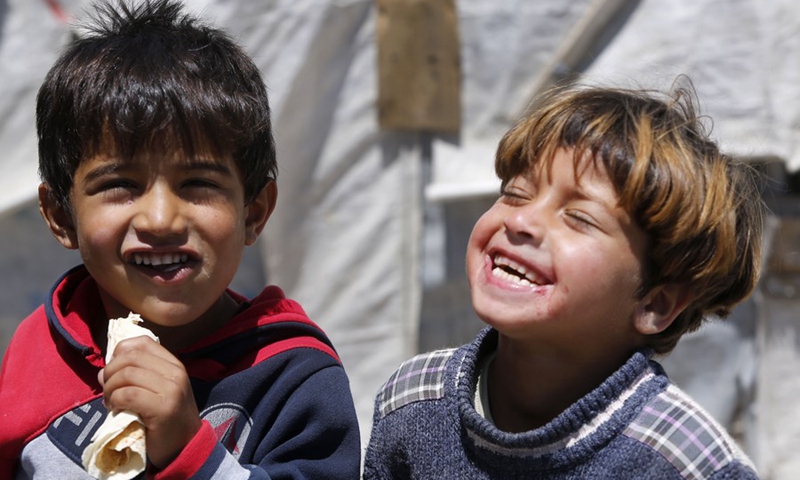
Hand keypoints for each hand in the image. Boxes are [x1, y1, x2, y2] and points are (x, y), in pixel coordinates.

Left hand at [100, 336, 201, 468]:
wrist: (185, 445)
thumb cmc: (166, 419)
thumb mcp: (156, 390)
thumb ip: (135, 376)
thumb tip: (103, 372)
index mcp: (174, 365)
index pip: (142, 342)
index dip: (120, 353)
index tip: (114, 372)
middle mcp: (176, 373)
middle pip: (130, 356)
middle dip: (110, 372)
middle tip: (108, 391)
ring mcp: (172, 390)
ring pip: (127, 374)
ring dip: (110, 388)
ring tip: (111, 402)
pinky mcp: (164, 408)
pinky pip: (128, 394)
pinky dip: (115, 400)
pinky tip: (116, 410)